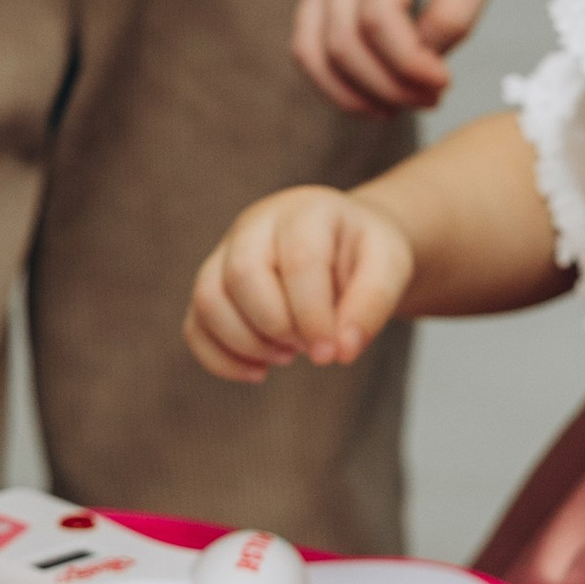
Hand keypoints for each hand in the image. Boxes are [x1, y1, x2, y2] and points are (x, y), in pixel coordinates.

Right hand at [185, 185, 415, 382]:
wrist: (345, 243)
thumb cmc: (366, 254)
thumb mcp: (390, 266)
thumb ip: (373, 303)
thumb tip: (341, 351)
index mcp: (305, 211)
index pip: (298, 261)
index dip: (312, 314)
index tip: (331, 354)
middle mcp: (256, 225)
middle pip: (242, 274)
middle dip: (277, 325)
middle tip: (310, 348)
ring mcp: (226, 253)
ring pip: (208, 298)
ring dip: (245, 342)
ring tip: (286, 356)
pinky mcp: (213, 286)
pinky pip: (195, 325)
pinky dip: (219, 358)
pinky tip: (258, 372)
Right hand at [292, 0, 509, 114]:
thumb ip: (458, 10)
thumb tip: (425, 60)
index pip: (377, 16)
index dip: (408, 63)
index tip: (445, 83)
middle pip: (343, 40)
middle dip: (389, 85)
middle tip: (434, 98)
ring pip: (313, 50)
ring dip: (356, 94)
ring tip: (404, 106)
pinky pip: (308, 46)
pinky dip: (334, 83)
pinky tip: (375, 100)